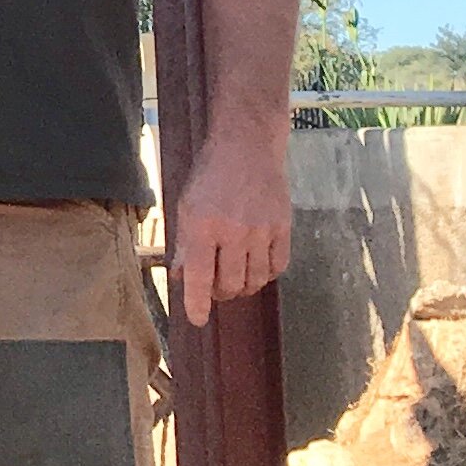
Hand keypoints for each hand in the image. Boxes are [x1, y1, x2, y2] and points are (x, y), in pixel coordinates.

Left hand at [172, 136, 290, 323]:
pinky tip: (257, 266)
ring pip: (255, 280)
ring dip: (243, 287)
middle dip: (220, 293)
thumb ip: (185, 244)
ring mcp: (261, 230)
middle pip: (230, 284)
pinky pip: (278, 267)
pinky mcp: (283, 227)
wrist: (247, 146)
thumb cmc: (210, 175)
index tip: (198, 320)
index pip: (200, 278)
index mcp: (202, 226)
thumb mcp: (186, 206)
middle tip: (216, 287)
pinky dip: (266, 274)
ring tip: (236, 278)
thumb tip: (182, 277)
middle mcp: (233, 232)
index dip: (198, 304)